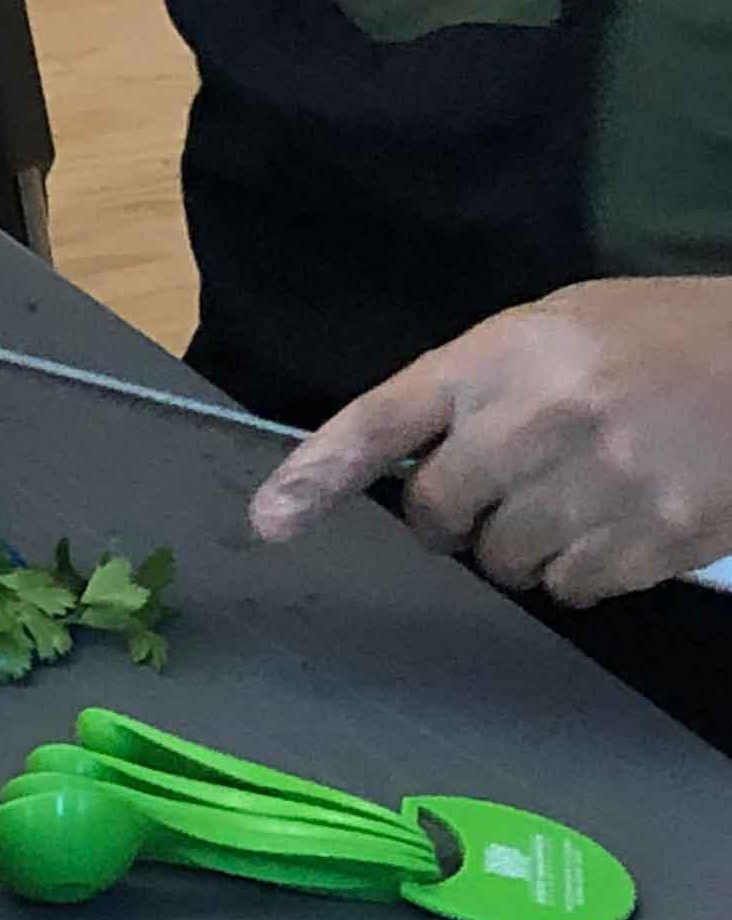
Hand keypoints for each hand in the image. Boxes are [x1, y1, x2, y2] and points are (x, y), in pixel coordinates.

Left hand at [250, 278, 731, 603]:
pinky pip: (572, 591)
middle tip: (485, 497)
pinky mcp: (651, 542)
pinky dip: (578, 574)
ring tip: (565, 501)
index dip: (316, 475)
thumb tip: (413, 461)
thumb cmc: (647, 336)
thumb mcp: (548, 328)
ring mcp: (596, 488)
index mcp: (497, 358)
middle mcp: (534, 423)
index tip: (269, 520)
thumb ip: (476, 387)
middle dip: (449, 519)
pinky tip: (610, 527)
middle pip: (438, 513)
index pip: (381, 422)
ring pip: (505, 564)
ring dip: (517, 549)